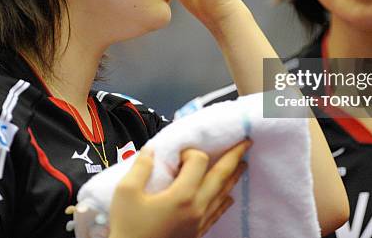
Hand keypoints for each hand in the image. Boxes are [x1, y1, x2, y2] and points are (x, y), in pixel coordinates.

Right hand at [108, 140, 250, 237]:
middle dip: (234, 157)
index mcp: (182, 196)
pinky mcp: (196, 233)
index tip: (178, 154)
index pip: (198, 161)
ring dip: (233, 177)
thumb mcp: (126, 193)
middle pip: (221, 176)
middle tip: (246, 143)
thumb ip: (141, 167)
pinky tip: (229, 197)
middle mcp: (196, 208)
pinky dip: (225, 201)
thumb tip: (151, 151)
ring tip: (242, 165)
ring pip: (222, 194)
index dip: (190, 151)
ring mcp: (199, 222)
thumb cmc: (127, 229)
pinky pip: (217, 213)